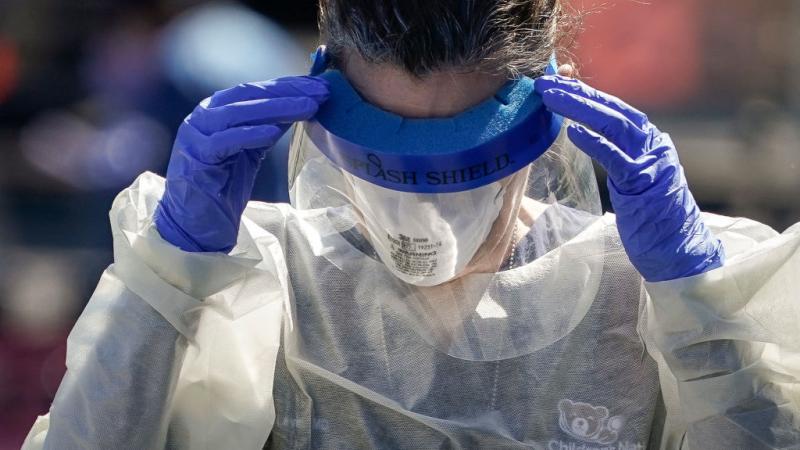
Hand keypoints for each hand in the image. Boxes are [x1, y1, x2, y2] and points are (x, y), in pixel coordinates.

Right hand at [155, 76, 328, 252]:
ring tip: (308, 107)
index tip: (319, 86)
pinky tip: (274, 131)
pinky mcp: (195, 158)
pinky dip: (250, 134)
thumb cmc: (224, 185)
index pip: (255, 90)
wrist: (196, 224)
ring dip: (277, 108)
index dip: (288, 86)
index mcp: (216, 110)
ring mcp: (196, 135)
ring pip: (239, 113)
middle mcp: (203, 116)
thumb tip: (301, 105)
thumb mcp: (251, 150)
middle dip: (287, 92)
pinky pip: (225, 141)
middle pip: (249, 96)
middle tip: (320, 92)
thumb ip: (267, 127)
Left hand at [535, 75, 723, 281]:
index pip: (613, 108)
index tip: (555, 82)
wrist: (679, 249)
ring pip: (613, 124)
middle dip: (576, 93)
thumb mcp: (631, 178)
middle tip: (544, 83)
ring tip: (550, 98)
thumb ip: (615, 154)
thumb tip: (585, 133)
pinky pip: (616, 158)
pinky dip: (594, 142)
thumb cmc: (651, 216)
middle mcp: (653, 144)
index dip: (583, 92)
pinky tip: (573, 132)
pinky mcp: (644, 183)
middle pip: (611, 109)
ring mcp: (651, 161)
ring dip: (579, 108)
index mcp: (649, 141)